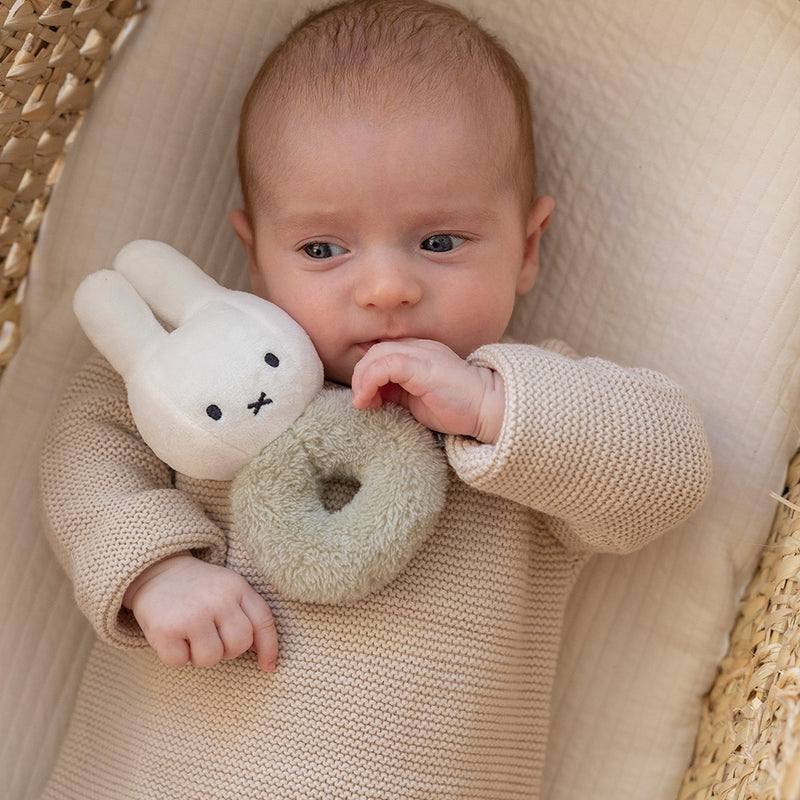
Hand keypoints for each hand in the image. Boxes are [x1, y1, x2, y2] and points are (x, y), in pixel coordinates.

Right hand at [123, 552, 277, 671]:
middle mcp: (217, 599)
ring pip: (211, 658)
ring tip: (190, 636)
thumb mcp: (228, 590)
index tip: (268, 666)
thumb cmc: (198, 590)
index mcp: (237, 587)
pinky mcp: (166, 629)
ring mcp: (192, 613)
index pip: (262, 621)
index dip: (269, 647)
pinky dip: (175, 657)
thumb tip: (264, 656)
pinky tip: (172, 637)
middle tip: (212, 638)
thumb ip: (246, 615)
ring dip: (199, 655)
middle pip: (239, 644)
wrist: (156, 572)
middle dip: (227, 650)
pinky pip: (180, 662)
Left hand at [351, 339, 504, 443]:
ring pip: (376, 355)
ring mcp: (422, 354)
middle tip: (362, 402)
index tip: (367, 399)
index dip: (366, 373)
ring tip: (364, 403)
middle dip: (360, 377)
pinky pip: (386, 365)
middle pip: (374, 351)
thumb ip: (397, 391)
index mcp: (418, 352)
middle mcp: (418, 347)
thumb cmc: (457, 407)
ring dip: (362, 381)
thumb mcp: (417, 399)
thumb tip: (372, 394)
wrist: (488, 407)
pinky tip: (370, 400)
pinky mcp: (422, 366)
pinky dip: (370, 382)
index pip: (381, 352)